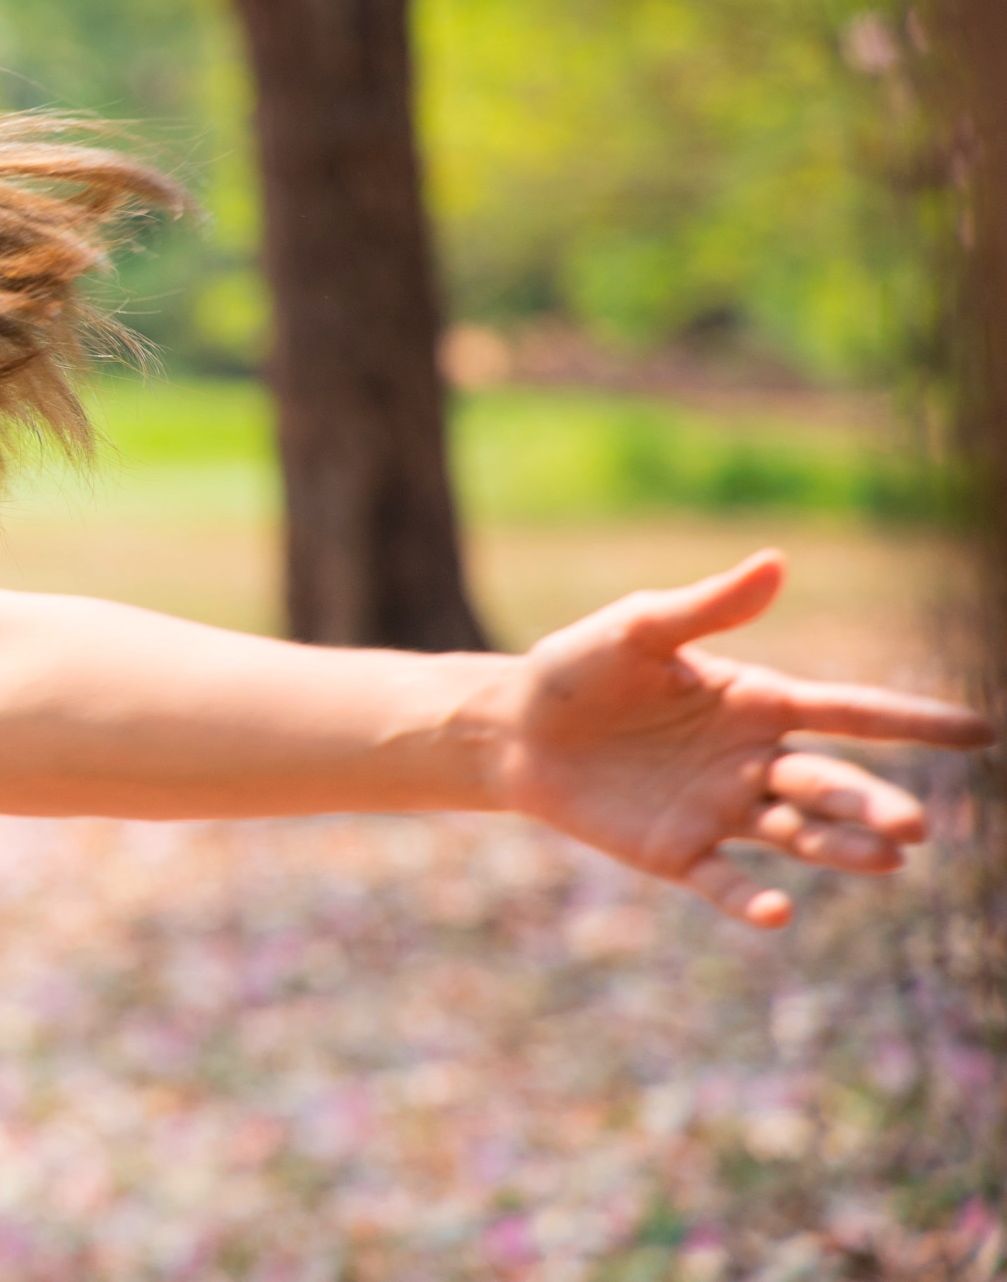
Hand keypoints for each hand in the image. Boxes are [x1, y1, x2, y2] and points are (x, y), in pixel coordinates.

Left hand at [482, 549, 995, 927]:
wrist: (514, 727)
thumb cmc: (580, 668)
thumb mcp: (638, 629)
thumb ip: (707, 608)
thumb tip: (775, 563)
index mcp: (757, 701)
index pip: (849, 711)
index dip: (913, 721)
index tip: (981, 732)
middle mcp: (754, 761)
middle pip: (829, 783)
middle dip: (872, 804)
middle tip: (913, 826)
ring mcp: (721, 810)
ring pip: (796, 834)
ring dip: (839, 848)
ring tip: (885, 859)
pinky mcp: (678, 852)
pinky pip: (724, 880)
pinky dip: (750, 898)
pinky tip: (776, 913)